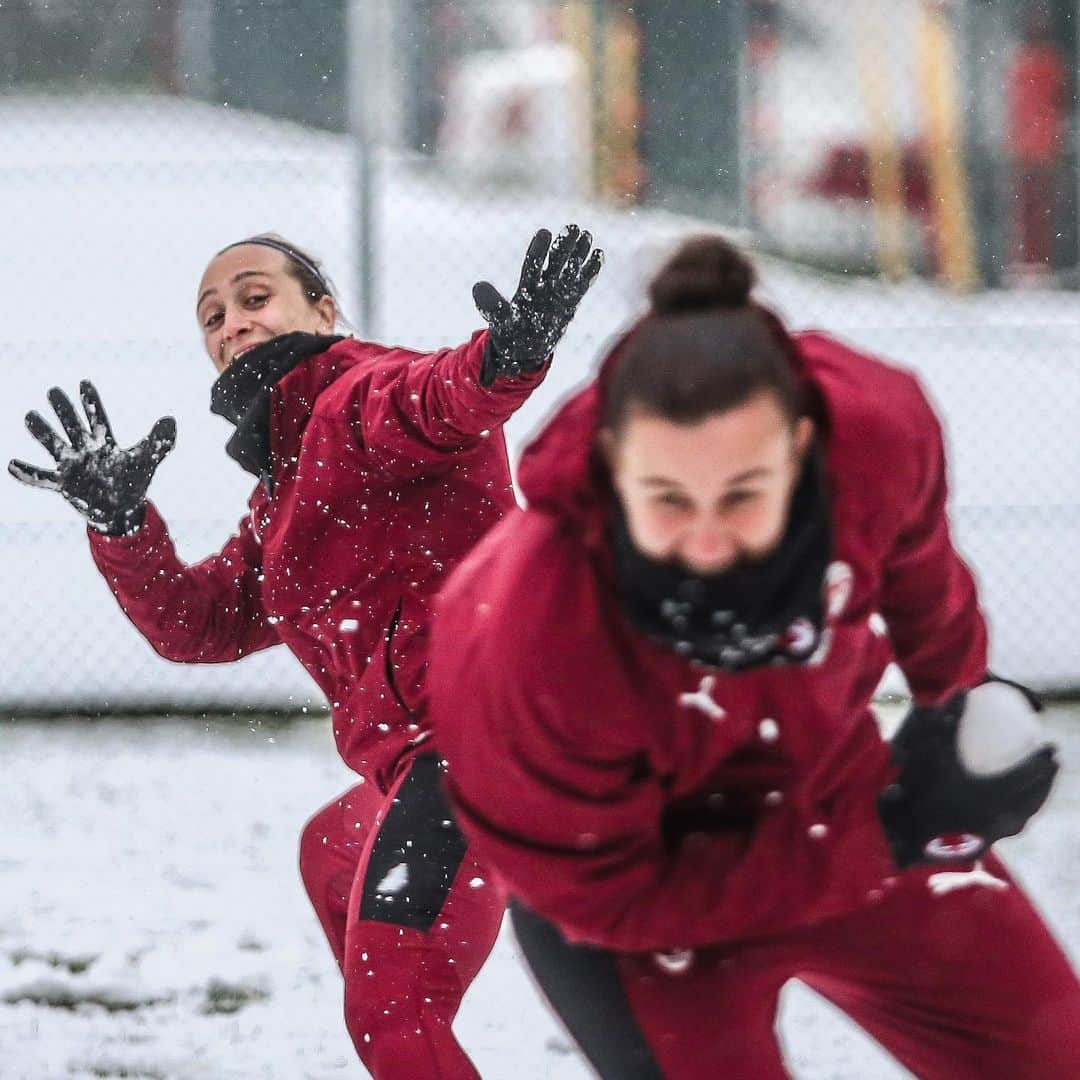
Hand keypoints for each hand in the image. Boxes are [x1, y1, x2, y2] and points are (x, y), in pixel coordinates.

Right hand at [8, 381, 175, 535]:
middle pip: (72, 426)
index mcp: (104, 442)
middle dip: (64, 410)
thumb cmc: (132, 481)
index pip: (97, 418)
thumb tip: (171, 419)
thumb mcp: (147, 460)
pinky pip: (42, 478)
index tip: (83, 382)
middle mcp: (85, 450)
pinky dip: (28, 473)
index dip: (91, 402)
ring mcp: (72, 465)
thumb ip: (160, 441)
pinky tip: (12, 465)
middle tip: (53, 391)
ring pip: (54, 445)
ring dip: (43, 432)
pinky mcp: (63, 484)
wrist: (121, 509)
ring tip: (30, 416)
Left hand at [473, 224, 603, 386]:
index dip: (538, 250)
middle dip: (563, 246)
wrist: (525, 347)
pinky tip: (598, 254)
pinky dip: (590, 271)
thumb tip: (477, 286)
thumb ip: (491, 305)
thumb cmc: (510, 333)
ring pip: (570, 270)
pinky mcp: (570, 301)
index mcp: (526, 288)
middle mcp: (543, 286)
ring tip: (587, 236)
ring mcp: (558, 293)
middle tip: (573, 227)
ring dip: (578, 254)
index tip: (544, 233)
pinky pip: (582, 284)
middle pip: (554, 262)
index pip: (532, 265)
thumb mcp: (499, 321)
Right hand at [878, 679, 1058, 867]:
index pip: (1028, 774)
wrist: (901, 835)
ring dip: (1037, 798)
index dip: (1042, 760)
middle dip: (1046, 779)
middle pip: (1033, 796)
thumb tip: (962, 690)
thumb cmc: (916, 790)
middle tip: (1053, 764)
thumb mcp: (930, 750)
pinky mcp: (982, 845)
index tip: (1053, 748)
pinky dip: (1021, 814)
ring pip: (1026, 815)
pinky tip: (1017, 812)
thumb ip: (945, 720)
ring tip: (1042, 786)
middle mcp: (999, 816)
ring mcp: (992, 834)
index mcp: (992, 792)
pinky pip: (1013, 827)